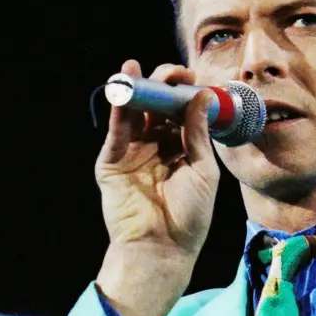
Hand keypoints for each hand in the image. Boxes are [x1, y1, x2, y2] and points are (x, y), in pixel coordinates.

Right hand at [94, 59, 220, 315]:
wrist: (163, 247)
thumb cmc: (189, 214)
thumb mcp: (202, 169)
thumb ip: (198, 133)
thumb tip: (203, 96)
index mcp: (181, 146)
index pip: (180, 111)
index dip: (184, 92)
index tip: (194, 78)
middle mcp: (156, 145)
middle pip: (157, 107)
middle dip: (163, 85)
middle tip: (174, 74)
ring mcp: (133, 152)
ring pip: (134, 114)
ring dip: (136, 89)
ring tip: (137, 68)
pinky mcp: (112, 162)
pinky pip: (117, 132)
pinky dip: (119, 110)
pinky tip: (123, 90)